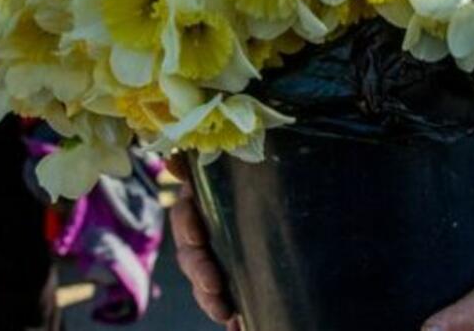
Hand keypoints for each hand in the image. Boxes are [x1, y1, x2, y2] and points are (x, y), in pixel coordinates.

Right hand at [166, 155, 241, 330]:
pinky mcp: (230, 286)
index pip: (186, 217)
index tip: (197, 236)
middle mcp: (205, 237)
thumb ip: (205, 170)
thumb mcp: (237, 177)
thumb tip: (176, 159)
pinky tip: (239, 325)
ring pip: (204, 285)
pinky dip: (231, 317)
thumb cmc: (258, 187)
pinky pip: (226, 304)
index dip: (187, 226)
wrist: (297, 214)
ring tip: (227, 314)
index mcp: (205, 209)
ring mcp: (216, 264)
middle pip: (191, 257)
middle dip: (200, 272)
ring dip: (211, 301)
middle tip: (214, 286)